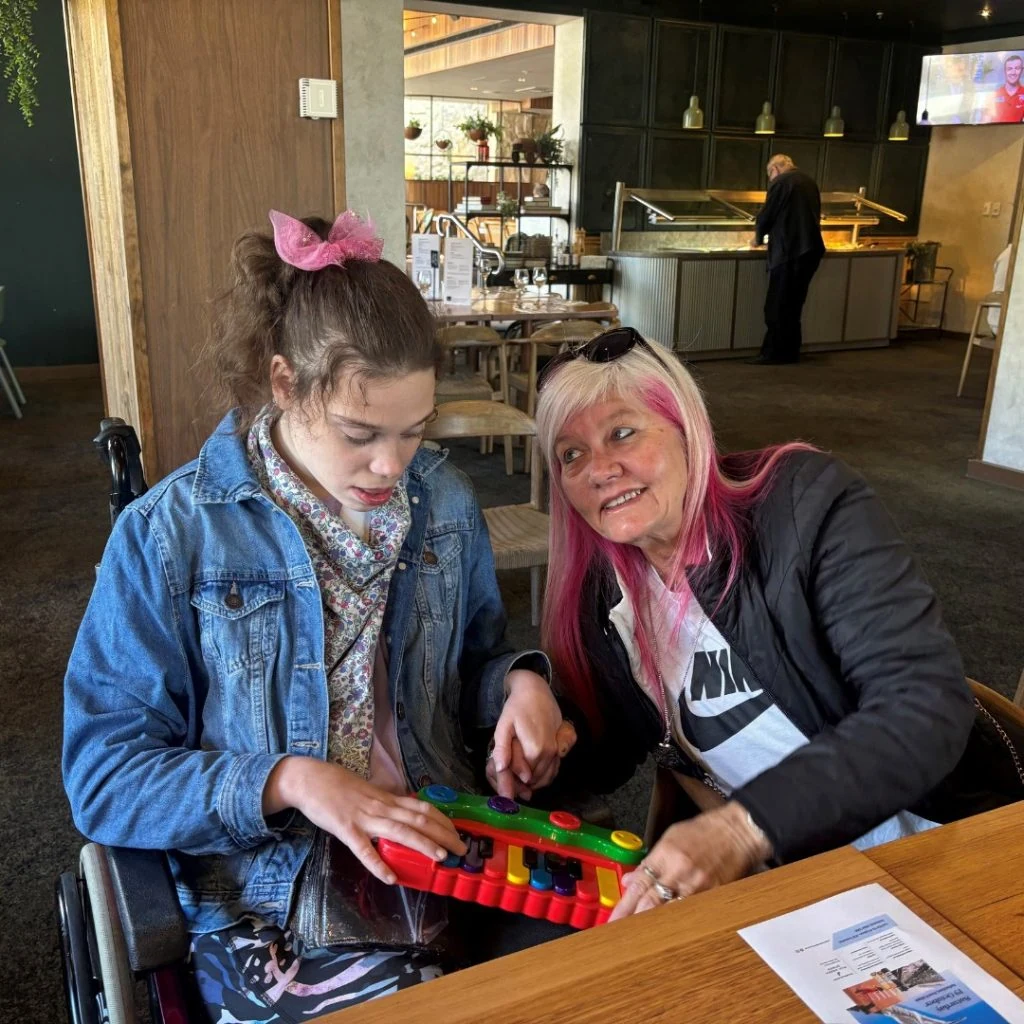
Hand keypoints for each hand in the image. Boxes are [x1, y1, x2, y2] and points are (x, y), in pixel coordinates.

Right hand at [263, 757, 465, 883]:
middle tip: (461, 849)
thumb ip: (385, 805)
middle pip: (419, 819)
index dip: (442, 820)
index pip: (422, 807)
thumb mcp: (368, 793)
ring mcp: (365, 818)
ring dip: (423, 844)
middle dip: (443, 834)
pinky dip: (378, 864)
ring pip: (400, 831)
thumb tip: (403, 815)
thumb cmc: (338, 786)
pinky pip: (364, 849)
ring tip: (440, 858)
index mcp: (387, 799)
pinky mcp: (346, 829)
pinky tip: (391, 878)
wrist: (310, 779)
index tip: (458, 832)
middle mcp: (382, 807)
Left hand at [486, 670, 575, 799]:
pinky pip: (554, 769)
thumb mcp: (504, 726)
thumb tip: (500, 769)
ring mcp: (558, 750)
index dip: (513, 781)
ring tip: (518, 774)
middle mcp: (550, 752)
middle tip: (509, 776)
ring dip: (534, 781)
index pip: (525, 777)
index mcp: (535, 749)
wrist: (536, 690)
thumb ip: (502, 749)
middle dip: (523, 782)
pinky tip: (532, 771)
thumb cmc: (517, 707)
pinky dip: (544, 775)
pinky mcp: (561, 746)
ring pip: (546, 776)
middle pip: (536, 778)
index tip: (505, 778)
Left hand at [608, 802, 770, 920]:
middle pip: (650, 901)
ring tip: (637, 940)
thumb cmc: (705, 831)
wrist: (736, 832)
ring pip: (669, 911)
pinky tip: (668, 934)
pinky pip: (692, 912)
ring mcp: (697, 886)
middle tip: (618, 934)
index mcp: (665, 854)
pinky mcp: (713, 895)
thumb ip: (650, 860)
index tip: (613, 918)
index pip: (639, 884)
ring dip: (652, 925)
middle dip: (632, 920)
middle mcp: (679, 872)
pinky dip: (678, 923)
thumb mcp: (671, 837)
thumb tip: (631, 878)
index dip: (624, 904)